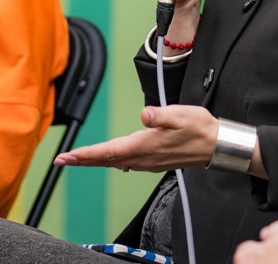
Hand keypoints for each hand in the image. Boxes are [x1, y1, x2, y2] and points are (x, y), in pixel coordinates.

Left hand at [53, 105, 217, 172]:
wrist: (216, 145)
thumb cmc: (199, 128)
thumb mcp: (180, 115)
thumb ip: (160, 115)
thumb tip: (144, 114)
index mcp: (145, 145)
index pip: (108, 151)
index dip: (86, 154)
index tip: (67, 156)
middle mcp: (143, 157)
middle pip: (106, 160)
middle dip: (83, 159)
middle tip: (62, 160)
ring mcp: (148, 161)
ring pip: (115, 162)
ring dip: (95, 160)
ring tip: (78, 158)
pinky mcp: (154, 160)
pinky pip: (125, 162)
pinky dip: (110, 160)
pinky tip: (107, 157)